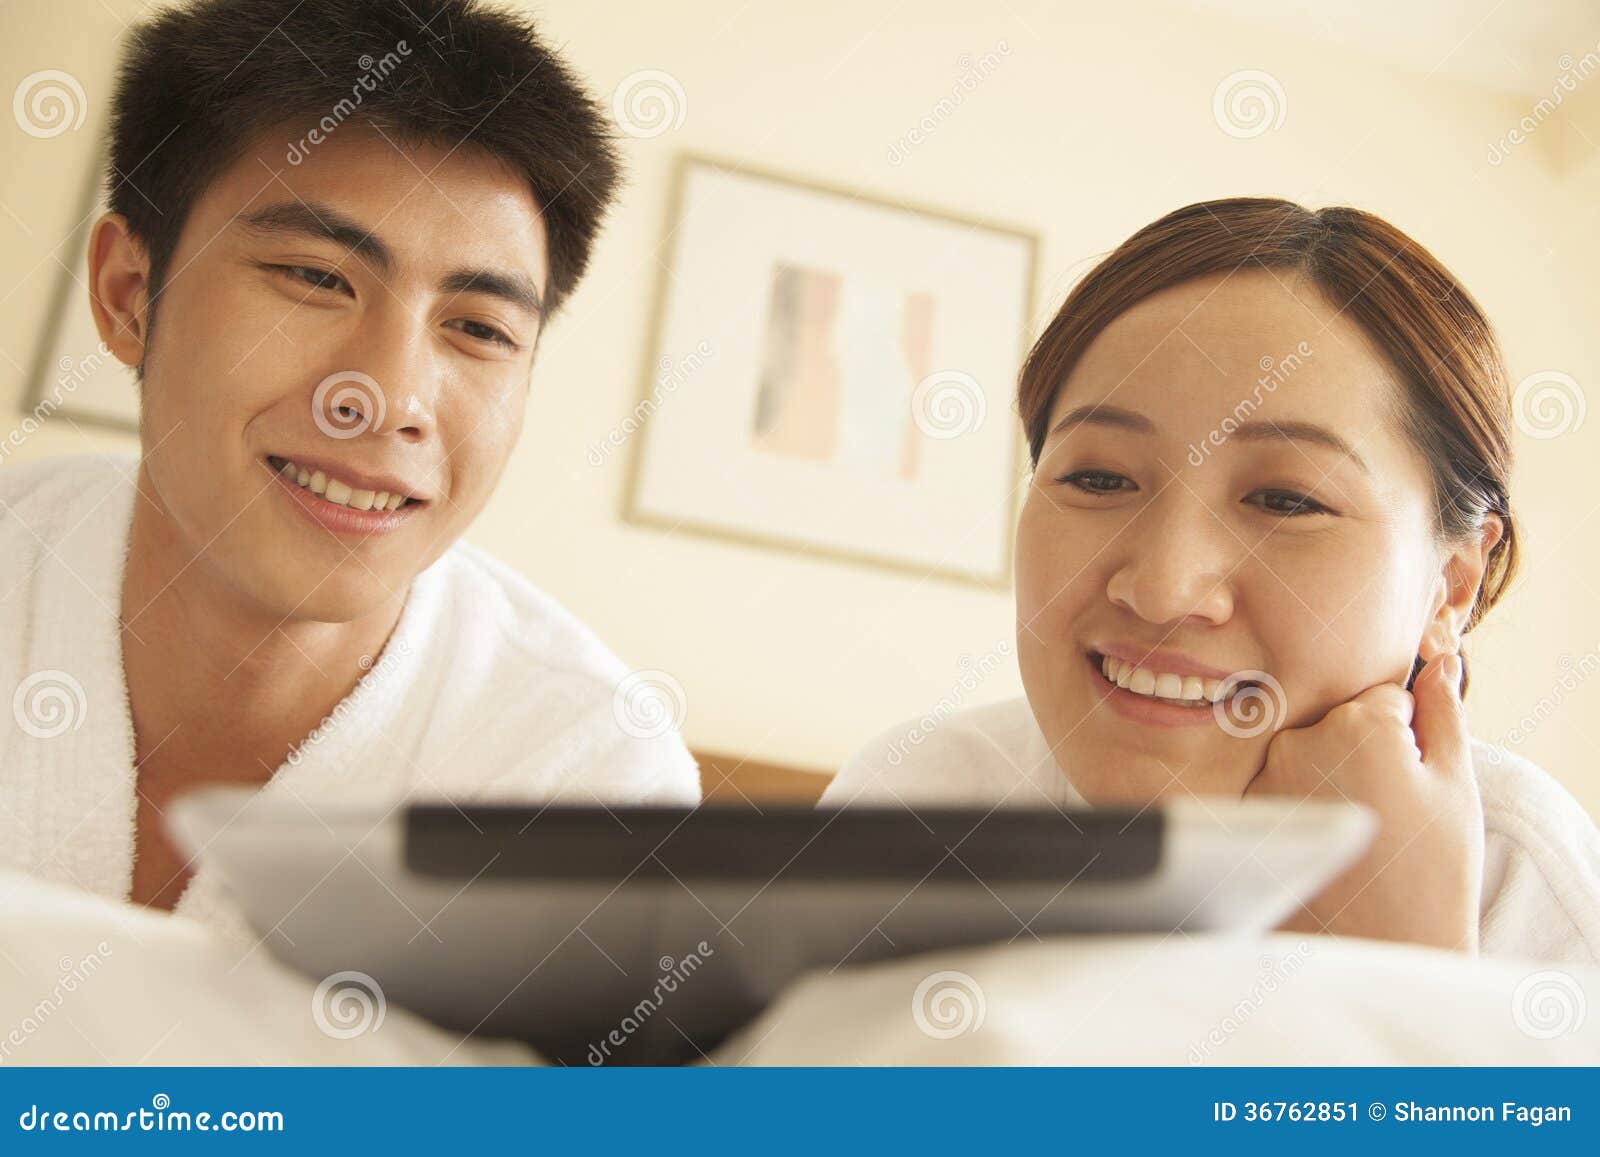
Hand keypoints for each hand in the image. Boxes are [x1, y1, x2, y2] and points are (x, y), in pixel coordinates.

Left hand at [1243, 652, 1482, 952]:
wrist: (1381, 949)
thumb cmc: (1430, 871)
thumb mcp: (1454, 787)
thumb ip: (1443, 713)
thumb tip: (1439, 660)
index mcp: (1359, 724)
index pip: (1386, 699)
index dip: (1407, 739)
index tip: (1410, 784)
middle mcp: (1301, 739)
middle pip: (1341, 722)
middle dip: (1363, 752)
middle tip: (1385, 812)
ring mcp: (1267, 773)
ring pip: (1309, 751)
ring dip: (1329, 775)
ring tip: (1356, 833)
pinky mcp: (1247, 806)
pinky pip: (1280, 783)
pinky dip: (1300, 802)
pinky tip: (1323, 844)